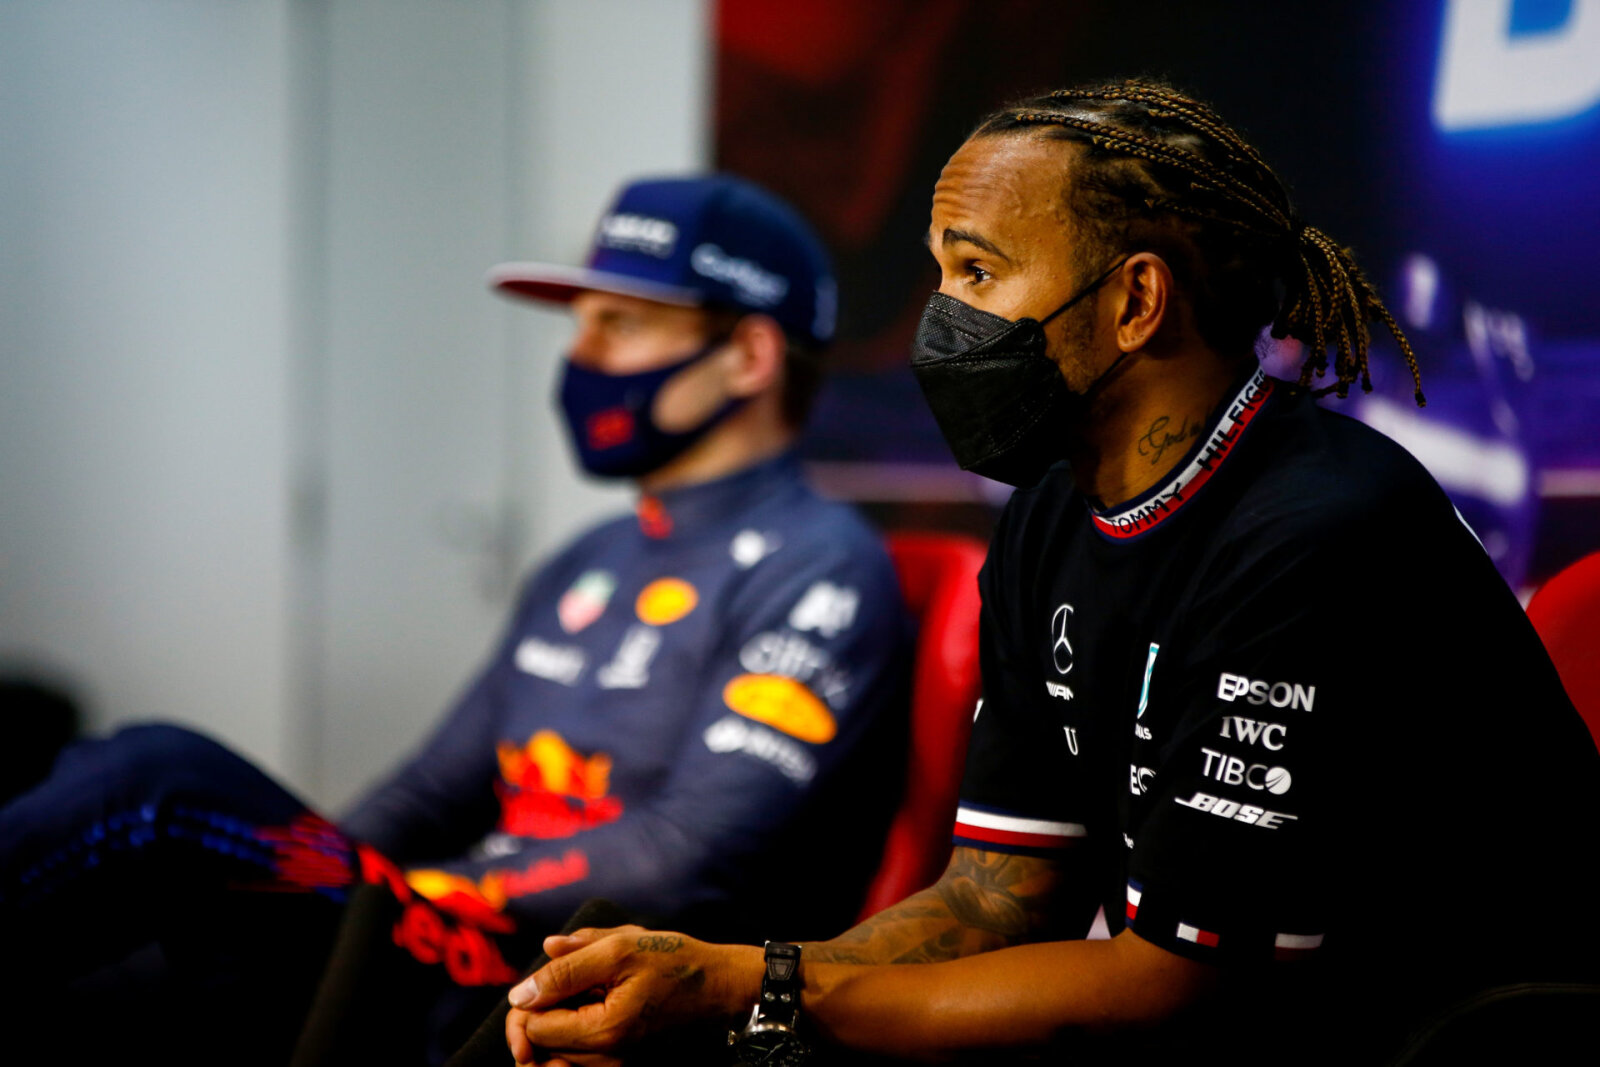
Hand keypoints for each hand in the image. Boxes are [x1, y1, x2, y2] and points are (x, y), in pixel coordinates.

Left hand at [504, 925, 760, 1063]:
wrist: (716, 984)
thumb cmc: (672, 961)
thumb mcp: (618, 948)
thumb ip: (566, 969)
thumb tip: (521, 992)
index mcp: (603, 1031)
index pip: (534, 1029)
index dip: (528, 1001)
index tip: (544, 978)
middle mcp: (607, 1058)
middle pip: (541, 1048)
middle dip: (539, 1013)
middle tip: (557, 984)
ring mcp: (615, 1064)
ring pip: (557, 1056)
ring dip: (556, 1024)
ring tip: (578, 995)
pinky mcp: (620, 1062)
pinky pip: (578, 1059)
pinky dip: (571, 1036)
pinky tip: (587, 1009)